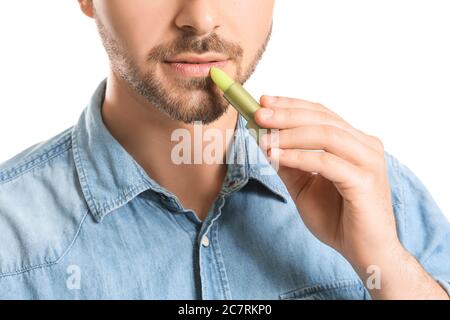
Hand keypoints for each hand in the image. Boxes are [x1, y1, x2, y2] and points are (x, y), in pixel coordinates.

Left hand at [253, 95, 448, 298]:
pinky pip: (326, 162)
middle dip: (286, 114)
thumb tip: (263, 141)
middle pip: (322, 118)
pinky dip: (299, 157)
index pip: (320, 113)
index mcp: (353, 142)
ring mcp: (368, 161)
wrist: (365, 253)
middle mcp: (365, 145)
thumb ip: (288, 164)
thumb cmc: (338, 218)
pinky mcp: (365, 181)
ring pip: (325, 135)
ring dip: (289, 134)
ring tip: (263, 138)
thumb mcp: (304, 187)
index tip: (263, 101)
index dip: (291, 105)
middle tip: (258, 113)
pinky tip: (276, 156)